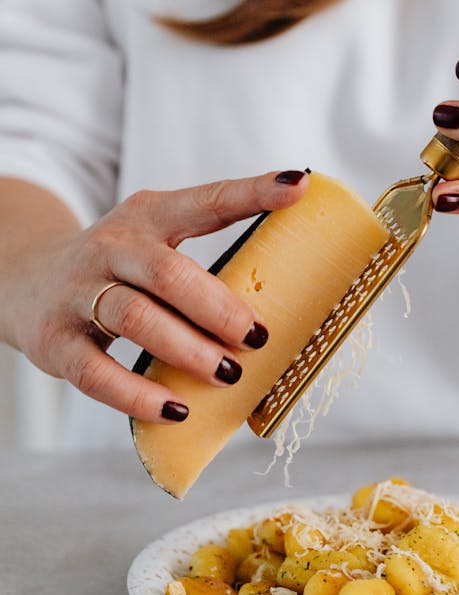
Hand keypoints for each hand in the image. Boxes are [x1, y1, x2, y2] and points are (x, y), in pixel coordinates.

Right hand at [6, 171, 307, 421]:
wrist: (25, 279)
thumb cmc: (118, 268)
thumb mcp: (153, 243)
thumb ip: (205, 263)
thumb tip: (287, 300)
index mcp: (148, 216)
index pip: (205, 201)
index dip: (252, 193)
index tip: (295, 186)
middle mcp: (111, 247)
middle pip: (167, 272)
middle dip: (217, 307)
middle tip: (256, 336)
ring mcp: (78, 293)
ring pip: (136, 319)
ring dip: (188, 350)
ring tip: (227, 374)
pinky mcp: (56, 342)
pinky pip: (97, 373)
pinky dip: (138, 396)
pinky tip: (175, 409)